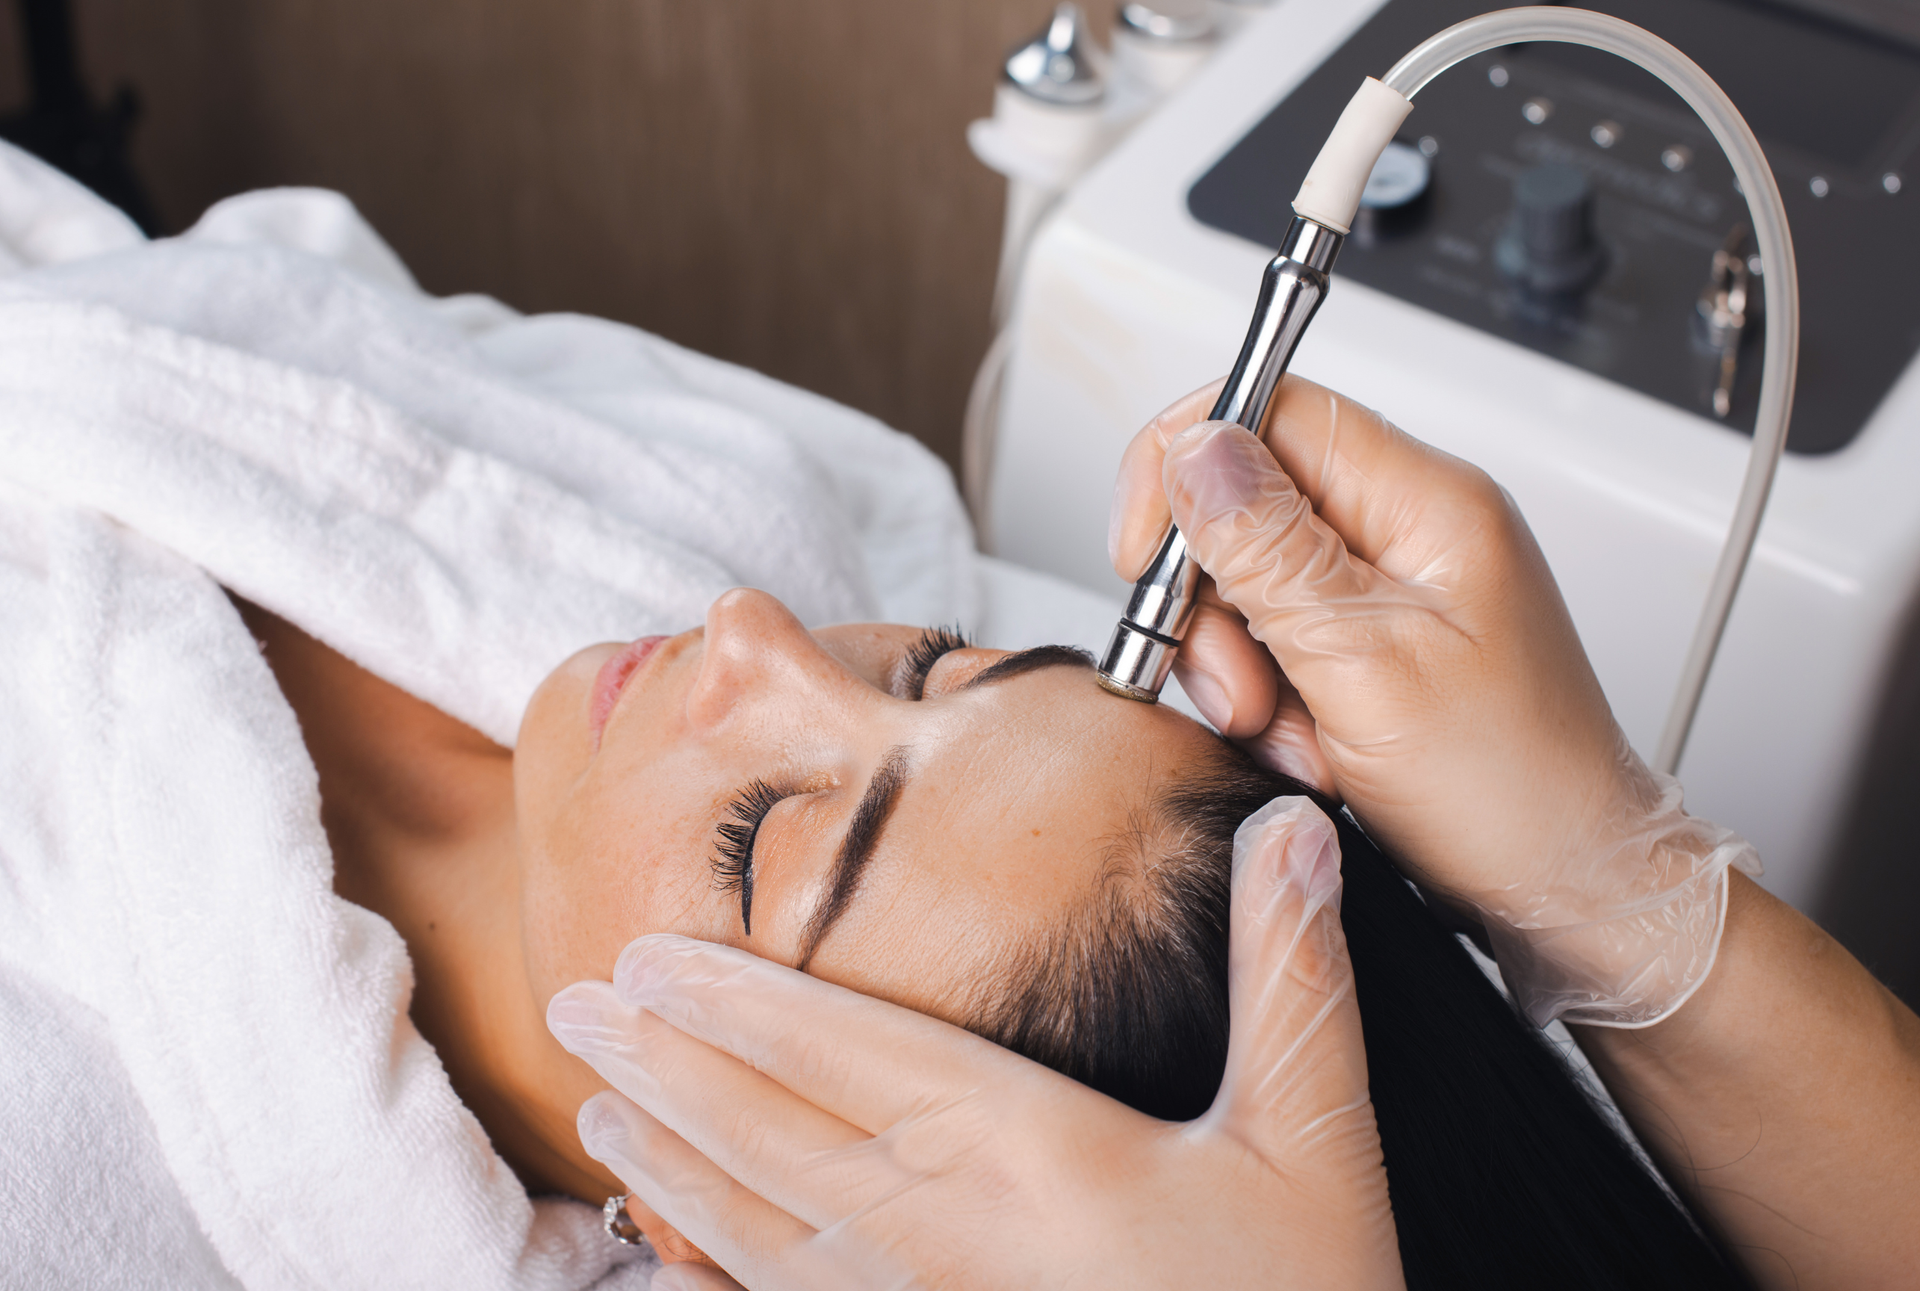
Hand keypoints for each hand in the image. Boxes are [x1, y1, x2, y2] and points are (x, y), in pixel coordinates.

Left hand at [548, 798, 1403, 1289]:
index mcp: (1018, 1152)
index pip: (842, 1051)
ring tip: (601, 1102)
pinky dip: (712, 1273)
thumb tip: (1290, 826)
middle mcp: (934, 1233)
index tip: (645, 955)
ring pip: (750, 1228)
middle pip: (765, 1131)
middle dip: (664, 1060)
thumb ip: (1292, 980)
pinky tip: (673, 1255)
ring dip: (668, 1157)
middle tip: (577, 1004)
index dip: (735, 999)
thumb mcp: (1314, 1144)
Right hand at [1111, 377, 1756, 1025]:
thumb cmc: (1509, 787)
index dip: (1186, 464)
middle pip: (1245, 504)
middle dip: (1213, 604)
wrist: (1563, 888)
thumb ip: (1270, 551)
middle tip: (1238, 684)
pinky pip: (1274, 647)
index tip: (1144, 552)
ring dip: (1241, 669)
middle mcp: (1408, 531)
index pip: (1271, 409)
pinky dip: (1272, 705)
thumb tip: (1197, 450)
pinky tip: (1311, 749)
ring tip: (1288, 732)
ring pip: (1248, 586)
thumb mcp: (1365, 664)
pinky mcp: (1373, 646)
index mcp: (1427, 502)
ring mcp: (1389, 591)